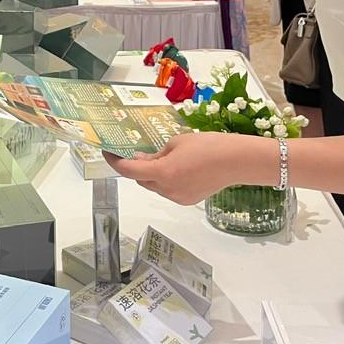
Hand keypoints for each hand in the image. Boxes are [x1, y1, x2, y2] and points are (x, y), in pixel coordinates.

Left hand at [104, 132, 252, 205]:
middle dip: (136, 167)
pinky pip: (169, 191)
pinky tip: (178, 168)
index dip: (115, 162)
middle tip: (136, 152)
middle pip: (141, 180)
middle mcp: (167, 189)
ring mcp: (178, 197)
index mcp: (162, 172)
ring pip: (155, 186)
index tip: (108, 152)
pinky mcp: (188, 200)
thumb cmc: (208, 146)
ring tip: (163, 158)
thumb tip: (141, 158)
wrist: (236, 161)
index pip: (129, 170)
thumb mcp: (176, 143)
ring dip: (152, 174)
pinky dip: (166, 181)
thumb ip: (156, 153)